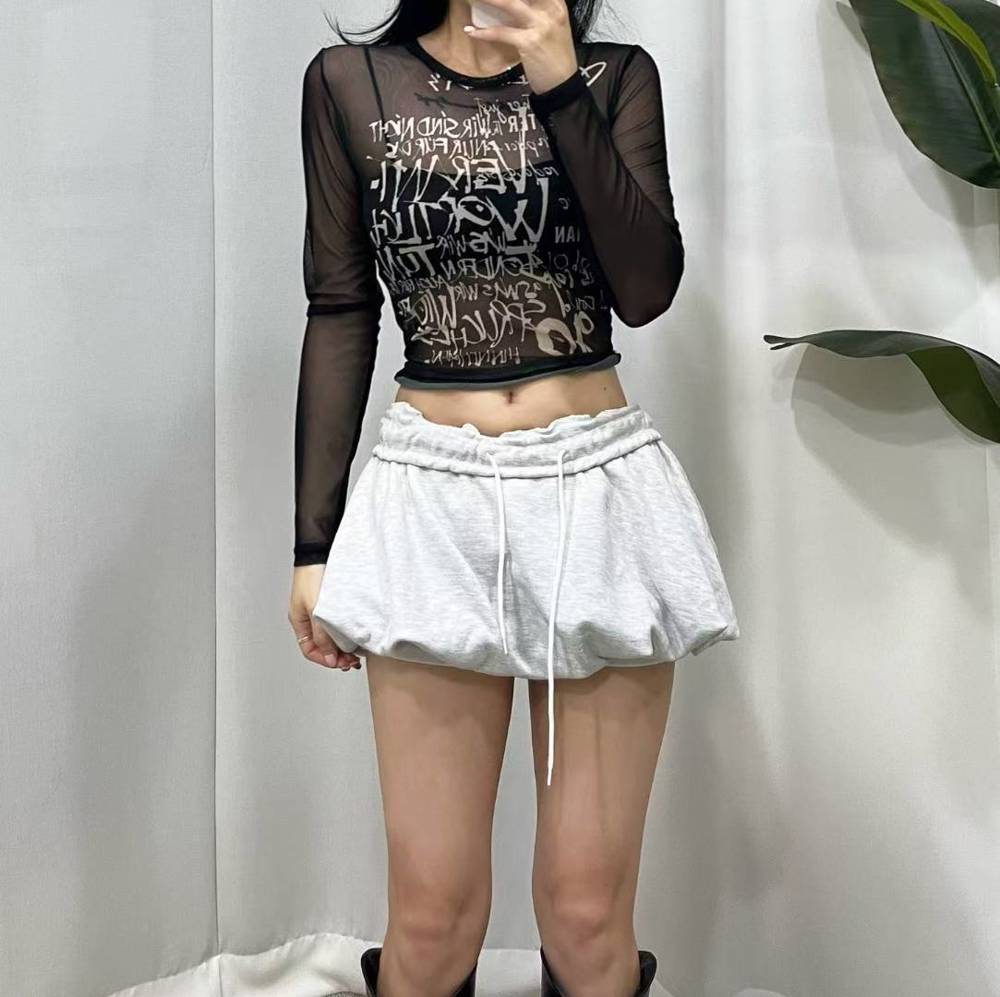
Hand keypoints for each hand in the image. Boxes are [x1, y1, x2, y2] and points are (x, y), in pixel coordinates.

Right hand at [289, 564, 361, 670]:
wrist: (321, 551)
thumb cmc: (312, 575)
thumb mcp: (315, 611)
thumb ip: (322, 636)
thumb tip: (330, 658)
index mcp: (300, 622)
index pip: (311, 651)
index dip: (326, 660)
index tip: (342, 663)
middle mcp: (310, 619)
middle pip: (323, 646)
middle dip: (338, 656)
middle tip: (353, 660)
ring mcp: (322, 611)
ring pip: (332, 636)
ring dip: (344, 645)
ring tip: (358, 651)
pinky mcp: (335, 604)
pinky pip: (340, 624)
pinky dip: (348, 632)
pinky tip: (357, 634)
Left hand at [464, 0, 578, 94]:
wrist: (563, 84)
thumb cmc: (556, 57)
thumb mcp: (553, 27)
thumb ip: (538, 11)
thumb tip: (514, 5)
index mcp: (557, 4)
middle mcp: (550, 10)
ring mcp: (540, 25)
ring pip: (509, 3)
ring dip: (488, 0)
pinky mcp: (529, 43)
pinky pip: (501, 32)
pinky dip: (483, 32)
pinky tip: (471, 31)